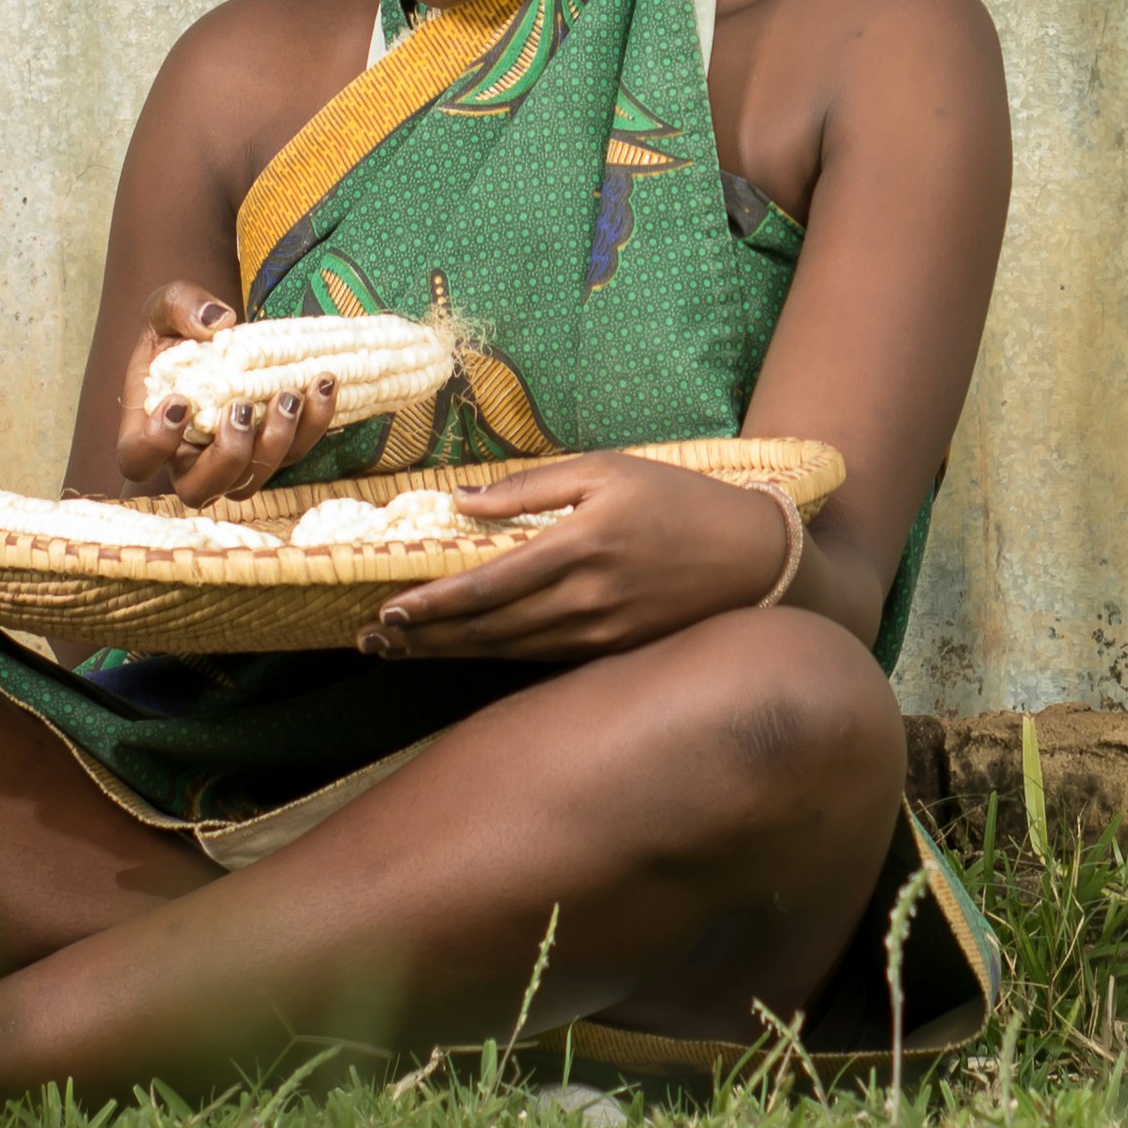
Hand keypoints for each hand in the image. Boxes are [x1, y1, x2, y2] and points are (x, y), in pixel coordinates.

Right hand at [111, 282, 345, 503]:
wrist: (213, 333)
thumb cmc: (178, 326)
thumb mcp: (168, 305)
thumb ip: (181, 306)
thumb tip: (217, 322)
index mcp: (149, 425)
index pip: (136, 458)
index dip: (154, 444)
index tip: (180, 402)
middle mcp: (187, 455)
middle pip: (198, 489)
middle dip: (227, 457)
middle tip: (242, 408)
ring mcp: (232, 458)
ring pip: (251, 480)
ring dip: (276, 442)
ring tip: (291, 393)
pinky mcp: (271, 448)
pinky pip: (294, 452)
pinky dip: (313, 422)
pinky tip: (324, 383)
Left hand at [359, 453, 792, 663]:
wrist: (753, 558)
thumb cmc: (679, 500)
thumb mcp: (610, 469)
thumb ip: (532, 485)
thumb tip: (461, 502)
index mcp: (581, 545)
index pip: (487, 585)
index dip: (432, 603)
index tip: (388, 609)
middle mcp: (586, 599)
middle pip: (486, 629)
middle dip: (424, 638)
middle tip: (373, 641)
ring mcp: (599, 633)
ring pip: (506, 650)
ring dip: (448, 653)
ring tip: (400, 651)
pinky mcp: (611, 651)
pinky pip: (539, 658)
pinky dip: (493, 656)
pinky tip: (464, 651)